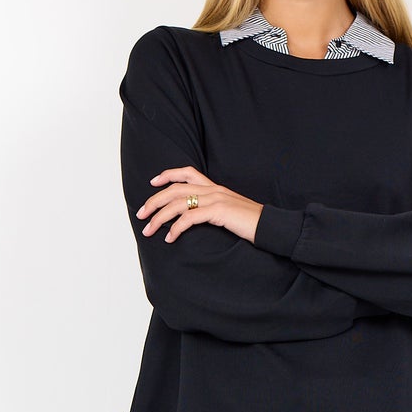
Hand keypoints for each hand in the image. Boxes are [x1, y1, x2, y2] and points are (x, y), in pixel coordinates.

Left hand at [136, 167, 263, 243]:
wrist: (270, 226)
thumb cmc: (251, 224)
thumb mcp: (229, 213)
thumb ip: (213, 211)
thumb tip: (195, 219)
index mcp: (215, 188)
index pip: (187, 172)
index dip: (168, 175)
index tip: (153, 183)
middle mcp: (213, 189)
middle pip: (175, 189)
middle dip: (154, 201)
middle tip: (140, 214)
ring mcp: (216, 199)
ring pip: (178, 203)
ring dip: (159, 217)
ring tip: (148, 230)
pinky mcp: (218, 211)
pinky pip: (189, 218)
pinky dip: (176, 228)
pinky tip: (169, 238)